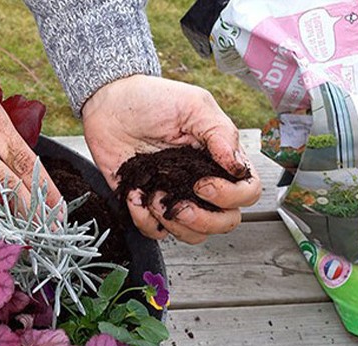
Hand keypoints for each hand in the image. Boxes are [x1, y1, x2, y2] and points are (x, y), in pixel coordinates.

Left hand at [81, 75, 261, 243]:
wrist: (110, 103)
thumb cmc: (154, 99)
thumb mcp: (194, 106)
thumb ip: (221, 134)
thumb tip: (237, 167)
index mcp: (219, 160)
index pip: (247, 192)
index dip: (231, 197)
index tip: (203, 183)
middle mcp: (201, 183)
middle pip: (224, 222)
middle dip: (204, 221)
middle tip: (180, 204)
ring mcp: (174, 195)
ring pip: (193, 234)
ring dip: (175, 224)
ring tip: (154, 198)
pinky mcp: (145, 203)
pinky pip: (154, 230)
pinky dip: (144, 220)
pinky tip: (134, 194)